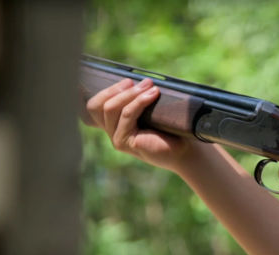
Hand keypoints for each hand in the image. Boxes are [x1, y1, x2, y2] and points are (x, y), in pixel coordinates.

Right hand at [85, 78, 200, 172]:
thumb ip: (137, 98)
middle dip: (118, 88)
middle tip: (143, 82)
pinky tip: (153, 94)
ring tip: (150, 86)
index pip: (94, 105)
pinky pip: (127, 115)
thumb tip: (138, 78)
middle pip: (98, 105)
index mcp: (113, 123)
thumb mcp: (150, 110)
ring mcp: (115, 138)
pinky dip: (139, 102)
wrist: (183, 151)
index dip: (105, 90)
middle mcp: (111, 131)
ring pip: (111, 108)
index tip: (128, 80)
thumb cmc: (170, 131)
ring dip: (131, 93)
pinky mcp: (124, 142)